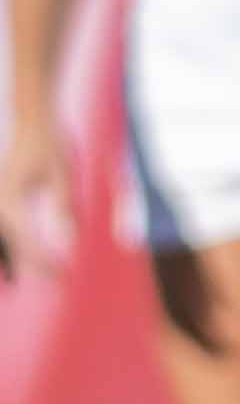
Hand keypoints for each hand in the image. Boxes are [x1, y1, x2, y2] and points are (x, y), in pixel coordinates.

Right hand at [0, 115, 74, 281]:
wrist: (32, 121)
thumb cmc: (49, 145)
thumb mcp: (61, 175)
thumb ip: (62, 207)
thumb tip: (69, 239)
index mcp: (8, 197)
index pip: (26, 238)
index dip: (43, 259)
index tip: (63, 274)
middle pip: (13, 242)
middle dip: (34, 264)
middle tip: (58, 282)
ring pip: (6, 237)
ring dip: (18, 258)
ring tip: (35, 278)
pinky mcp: (2, 197)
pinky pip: (7, 226)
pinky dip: (16, 243)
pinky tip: (24, 258)